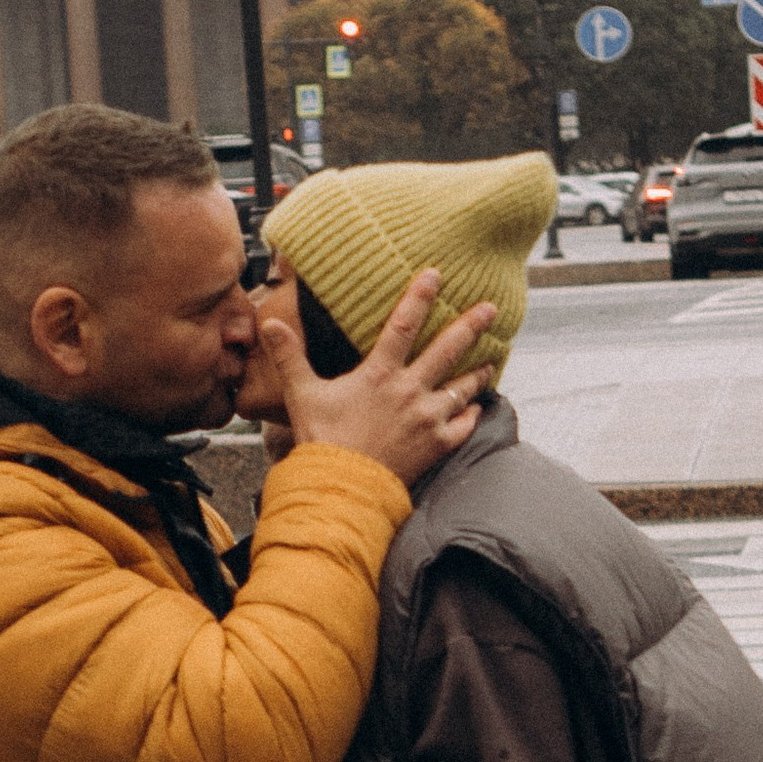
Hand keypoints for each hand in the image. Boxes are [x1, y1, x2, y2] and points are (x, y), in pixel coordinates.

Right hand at [255, 269, 498, 488]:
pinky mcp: (437, 445)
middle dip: (472, 324)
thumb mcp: (302, 394)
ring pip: (464, 386)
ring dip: (478, 370)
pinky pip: (465, 425)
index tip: (435, 274)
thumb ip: (290, 356)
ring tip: (491, 358)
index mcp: (380, 374)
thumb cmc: (322, 442)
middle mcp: (410, 391)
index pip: (403, 325)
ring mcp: (428, 419)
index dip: (420, 296)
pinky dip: (472, 413)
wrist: (342, 487)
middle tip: (491, 308)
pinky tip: (477, 406)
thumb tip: (271, 324)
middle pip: (448, 349)